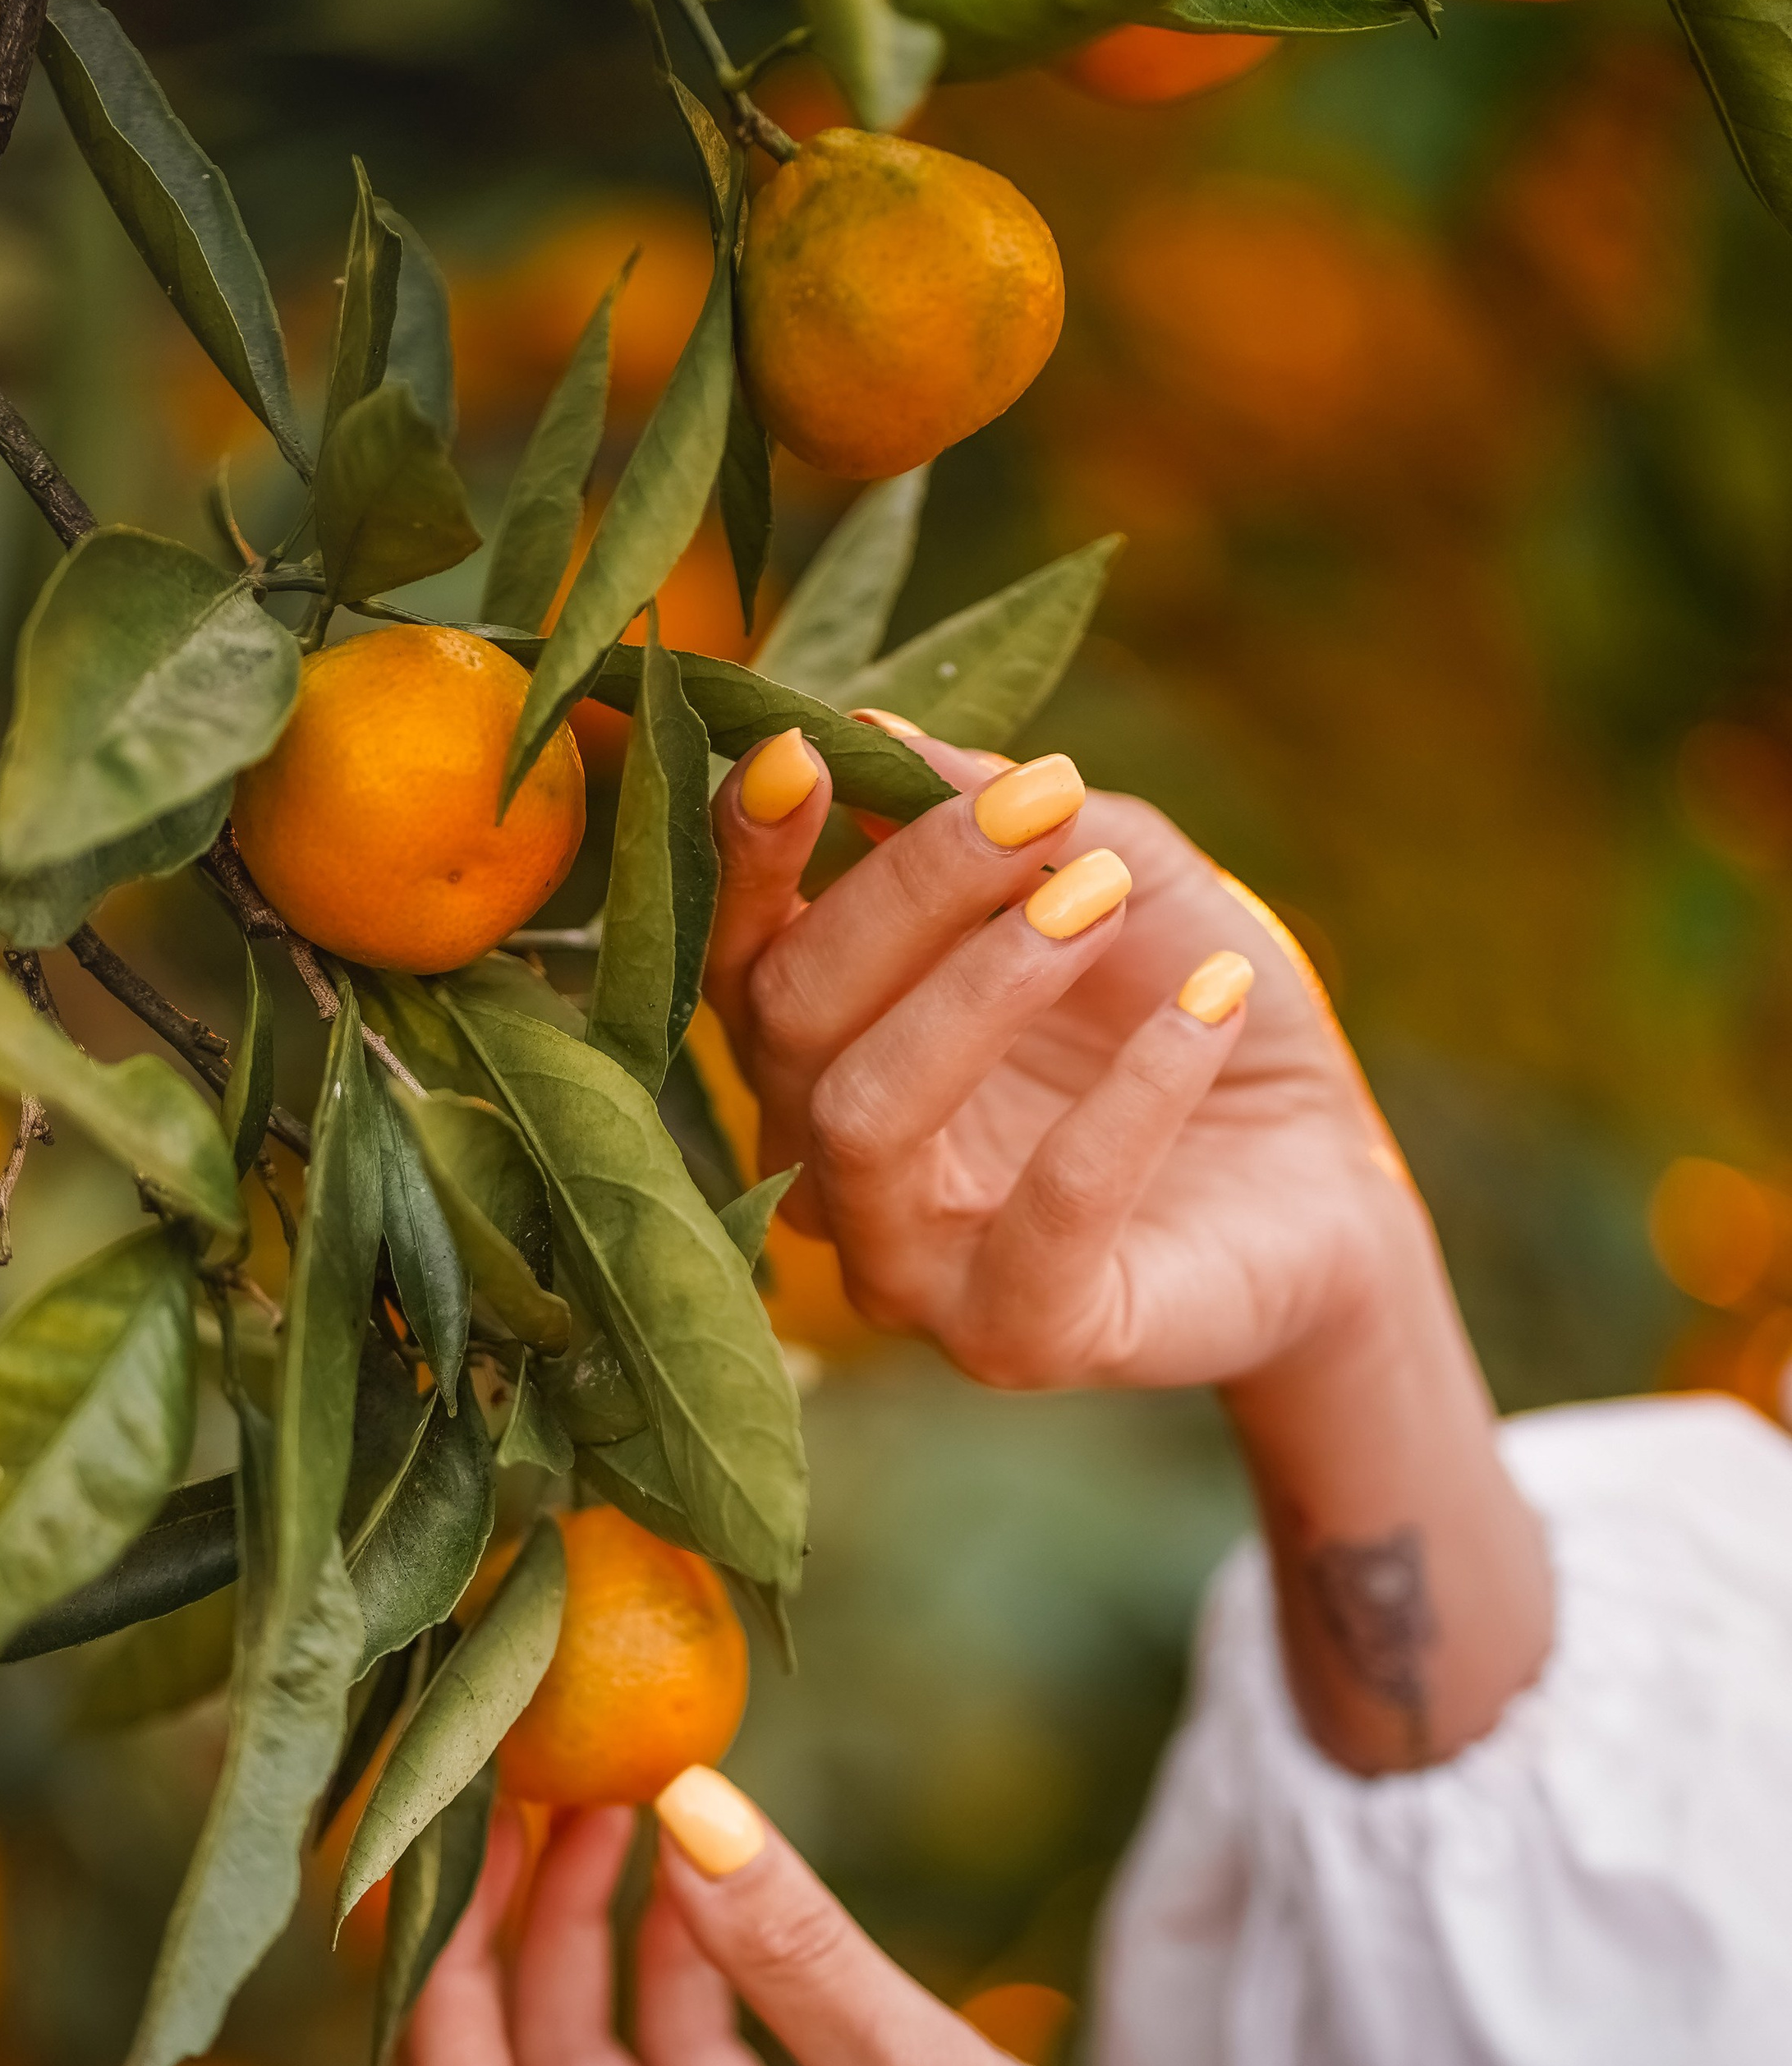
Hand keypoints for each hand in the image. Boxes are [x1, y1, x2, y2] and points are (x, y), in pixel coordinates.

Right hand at [708, 728, 1553, 1768]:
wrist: (1324, 1192)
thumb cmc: (1193, 1018)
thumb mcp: (1119, 874)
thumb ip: (1000, 816)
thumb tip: (874, 726)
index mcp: (827, 1052)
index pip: (741, 958)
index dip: (747, 857)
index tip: (801, 747)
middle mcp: (830, 1167)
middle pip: (792, 1017)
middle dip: (912, 888)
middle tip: (1051, 804)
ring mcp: (907, 1269)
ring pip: (868, 1116)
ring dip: (989, 981)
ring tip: (1111, 895)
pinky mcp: (1016, 1339)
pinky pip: (1050, 1208)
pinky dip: (1135, 1088)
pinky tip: (1211, 1003)